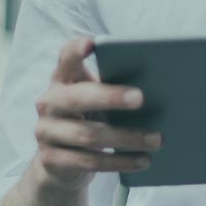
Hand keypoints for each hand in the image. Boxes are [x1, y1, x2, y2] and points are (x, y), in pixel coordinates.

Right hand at [31, 35, 162, 191]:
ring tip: (157, 139)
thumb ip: (112, 89)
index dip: (76, 50)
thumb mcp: (96, 101)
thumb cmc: (88, 119)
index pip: (66, 59)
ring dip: (127, 138)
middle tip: (141, 98)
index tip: (93, 43)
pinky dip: (120, 162)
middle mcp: (49, 103)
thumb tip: (159, 89)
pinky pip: (90, 162)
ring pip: (89, 135)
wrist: (60, 162)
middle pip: (79, 97)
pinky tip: (143, 160)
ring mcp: (46, 132)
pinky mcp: (51, 160)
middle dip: (111, 97)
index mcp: (62, 80)